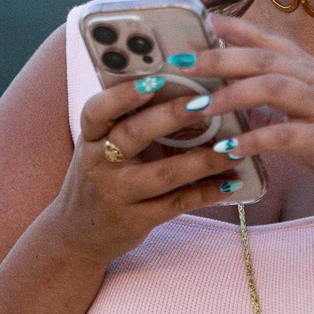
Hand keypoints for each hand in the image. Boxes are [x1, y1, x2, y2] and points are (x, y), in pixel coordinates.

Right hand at [48, 77, 244, 265]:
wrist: (78, 233)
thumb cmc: (100, 175)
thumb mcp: (101, 145)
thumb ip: (129, 121)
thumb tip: (184, 89)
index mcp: (92, 136)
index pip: (99, 110)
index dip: (123, 94)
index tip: (153, 80)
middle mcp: (99, 163)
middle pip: (135, 134)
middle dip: (173, 116)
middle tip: (206, 102)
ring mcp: (117, 193)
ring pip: (164, 173)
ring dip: (203, 160)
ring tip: (235, 148)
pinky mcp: (135, 220)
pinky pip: (177, 203)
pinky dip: (207, 192)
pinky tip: (230, 181)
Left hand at [184, 14, 313, 217]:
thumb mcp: (299, 114)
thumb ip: (266, 102)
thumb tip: (223, 92)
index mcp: (309, 68)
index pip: (267, 38)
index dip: (232, 27)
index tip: (198, 21)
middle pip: (263, 58)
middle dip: (219, 57)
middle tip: (182, 63)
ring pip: (273, 88)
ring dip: (231, 95)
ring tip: (198, 106)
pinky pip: (285, 135)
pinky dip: (254, 140)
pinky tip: (228, 148)